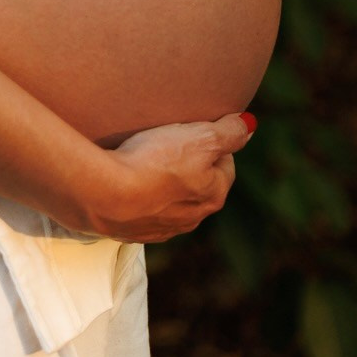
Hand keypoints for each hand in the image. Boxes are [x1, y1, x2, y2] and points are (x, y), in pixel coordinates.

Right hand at [87, 112, 253, 242]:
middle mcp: (192, 217)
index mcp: (213, 195)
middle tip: (170, 141)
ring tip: (145, 159)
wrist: (107, 196)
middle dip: (190, 165)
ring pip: (172, 201)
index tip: (196, 129)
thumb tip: (250, 125)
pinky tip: (127, 181)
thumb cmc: (156, 162)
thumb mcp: (200, 138)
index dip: (214, 143)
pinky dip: (141, 196)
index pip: (225, 164)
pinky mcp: (134, 231)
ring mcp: (162, 227)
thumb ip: (229, 132)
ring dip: (165, 183)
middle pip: (199, 185)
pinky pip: (144, 211)